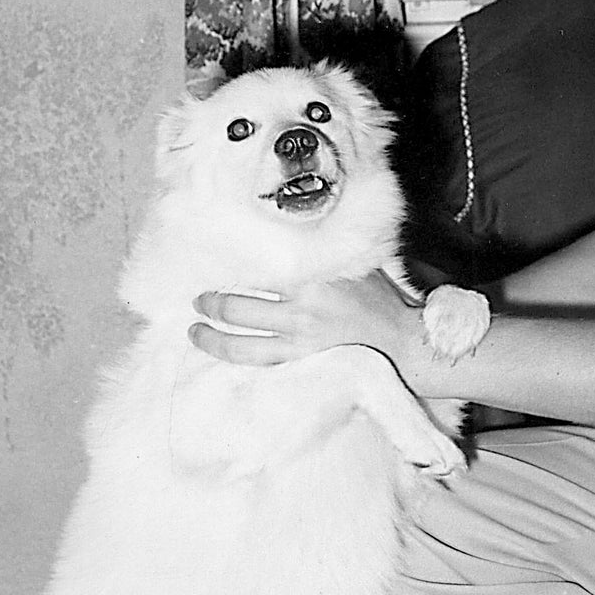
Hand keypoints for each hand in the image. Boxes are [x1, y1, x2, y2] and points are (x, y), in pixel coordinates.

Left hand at [188, 272, 425, 375]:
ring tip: (195, 332)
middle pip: (240, 311)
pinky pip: (261, 363)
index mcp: (311, 282)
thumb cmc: (376, 294)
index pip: (255, 275)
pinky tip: (222, 354)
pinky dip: (238, 358)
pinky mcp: (303, 362)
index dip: (228, 273)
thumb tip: (287, 231)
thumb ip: (320, 250)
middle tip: (198, 301)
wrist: (398, 337)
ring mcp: (301, 343)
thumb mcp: (350, 261)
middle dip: (211, 306)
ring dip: (213, 340)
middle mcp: (301, 314)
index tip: (210, 267)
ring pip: (244, 347)